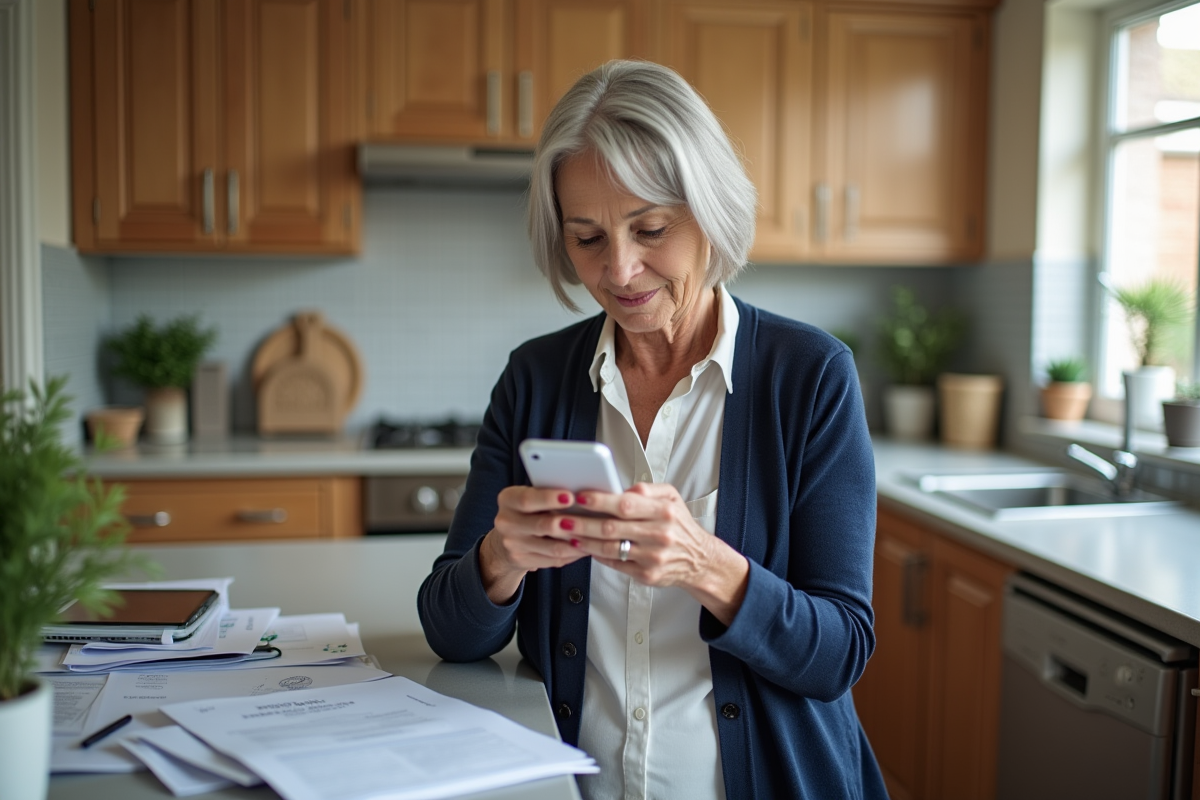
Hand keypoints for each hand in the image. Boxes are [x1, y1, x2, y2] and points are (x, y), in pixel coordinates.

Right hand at [478, 486, 588, 603]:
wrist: (506, 539)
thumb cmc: (527, 511)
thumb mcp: (530, 496)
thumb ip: (547, 493)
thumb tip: (580, 493)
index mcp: (508, 500)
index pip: (528, 499)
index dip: (549, 498)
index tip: (571, 496)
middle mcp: (506, 522)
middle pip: (542, 524)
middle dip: (569, 523)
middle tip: (591, 520)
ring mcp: (512, 544)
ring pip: (552, 547)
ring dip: (576, 542)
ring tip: (595, 536)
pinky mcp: (521, 561)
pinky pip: (553, 560)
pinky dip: (572, 554)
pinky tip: (585, 547)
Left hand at [562, 483, 749, 624]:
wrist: (699, 560)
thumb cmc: (679, 525)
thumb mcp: (671, 497)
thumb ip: (646, 489)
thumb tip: (621, 488)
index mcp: (664, 511)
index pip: (626, 504)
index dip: (600, 500)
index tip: (580, 496)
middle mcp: (659, 534)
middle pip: (612, 527)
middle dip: (583, 522)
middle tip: (562, 517)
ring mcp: (652, 557)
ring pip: (610, 548)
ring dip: (584, 541)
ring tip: (566, 533)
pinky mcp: (646, 575)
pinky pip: (615, 564)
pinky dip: (596, 555)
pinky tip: (583, 547)